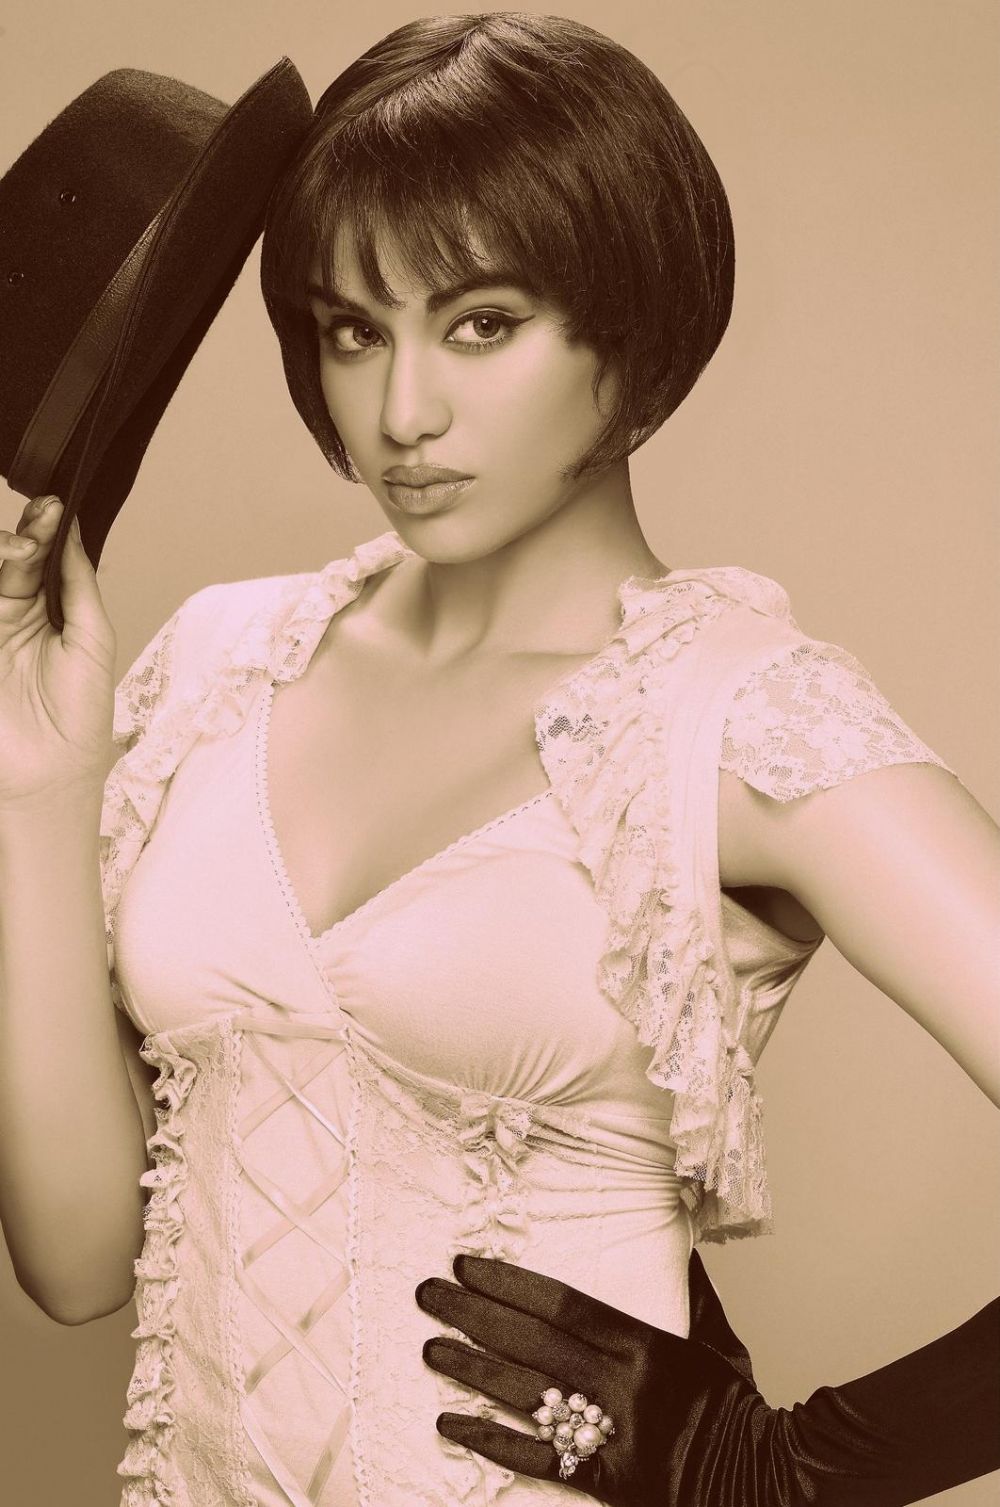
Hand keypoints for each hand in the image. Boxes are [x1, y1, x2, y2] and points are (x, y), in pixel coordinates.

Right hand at [0, 495, 116, 809]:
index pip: (42, 556)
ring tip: (21, 555)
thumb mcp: (93, 641)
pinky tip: (5, 568)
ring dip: (4, 553)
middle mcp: (12, 613)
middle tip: (37, 528)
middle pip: (9, 558)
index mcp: (49, 610)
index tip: (53, 506)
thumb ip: (79, 586)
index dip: (44, 529)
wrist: (47, 774)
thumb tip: (72, 532)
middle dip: (23, 536)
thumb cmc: (79, 715)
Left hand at [416, 1250, 769, 1505]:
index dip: (510, 1283)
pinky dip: (490, 1440)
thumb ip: (687, 1289)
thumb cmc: (737, 1405)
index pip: (561, 1304)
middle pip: (532, 1343)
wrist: (766, 1479)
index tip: (468, 1264)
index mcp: (644, 1344)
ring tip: (430, 1347)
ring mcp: (609, 1435)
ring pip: (525, 1396)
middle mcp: (621, 1385)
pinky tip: (451, 1422)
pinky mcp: (604, 1481)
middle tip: (429, 1294)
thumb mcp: (716, 1338)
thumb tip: (677, 1237)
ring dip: (471, 1370)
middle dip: (474, 1315)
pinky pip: (536, 1460)